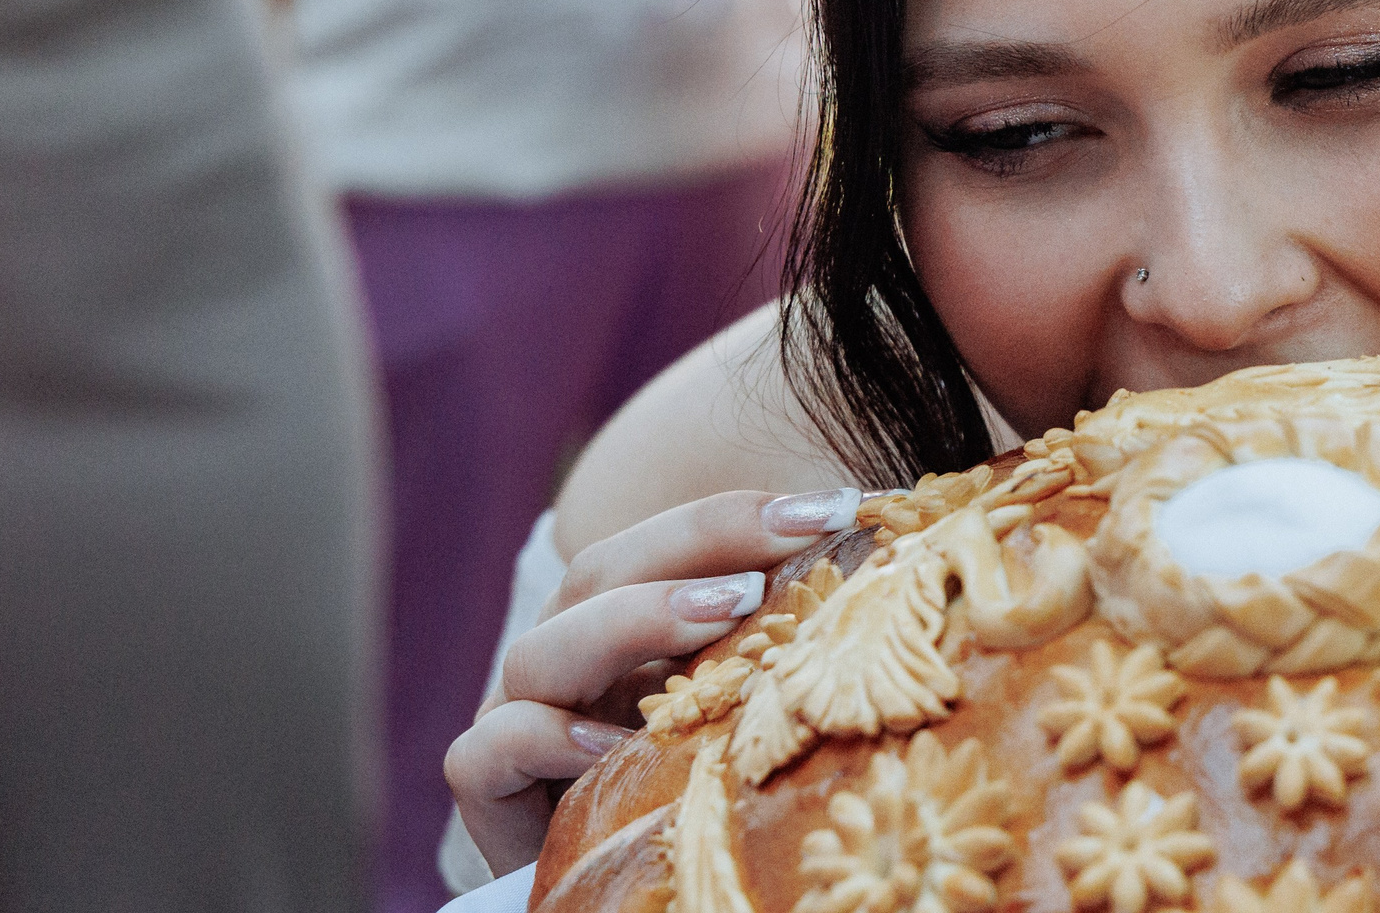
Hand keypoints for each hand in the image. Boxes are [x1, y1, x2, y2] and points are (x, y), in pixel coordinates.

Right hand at [444, 487, 859, 877]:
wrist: (649, 891)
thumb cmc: (712, 790)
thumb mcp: (756, 706)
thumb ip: (793, 641)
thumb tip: (892, 570)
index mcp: (632, 625)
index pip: (671, 545)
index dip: (740, 516)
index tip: (834, 506)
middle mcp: (572, 659)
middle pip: (602, 571)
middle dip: (697, 545)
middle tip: (788, 543)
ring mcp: (522, 718)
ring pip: (538, 650)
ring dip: (632, 621)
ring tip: (725, 615)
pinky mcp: (489, 789)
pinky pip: (487, 753)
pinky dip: (540, 741)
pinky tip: (606, 748)